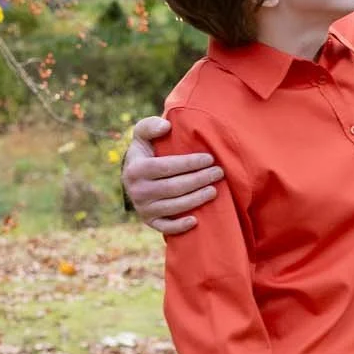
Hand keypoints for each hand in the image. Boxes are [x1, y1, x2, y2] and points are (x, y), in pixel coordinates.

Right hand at [123, 117, 223, 234]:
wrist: (135, 176)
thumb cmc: (147, 151)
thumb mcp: (143, 135)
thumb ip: (150, 126)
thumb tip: (166, 126)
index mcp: (136, 169)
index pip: (166, 167)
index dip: (190, 163)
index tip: (210, 158)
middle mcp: (137, 191)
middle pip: (174, 187)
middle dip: (199, 179)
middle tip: (219, 172)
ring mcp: (143, 208)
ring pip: (174, 206)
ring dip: (196, 199)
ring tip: (214, 190)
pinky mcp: (149, 220)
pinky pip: (165, 227)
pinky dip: (179, 226)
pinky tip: (196, 220)